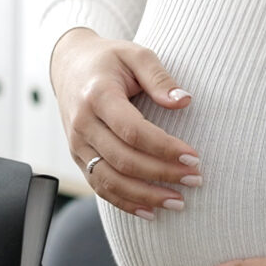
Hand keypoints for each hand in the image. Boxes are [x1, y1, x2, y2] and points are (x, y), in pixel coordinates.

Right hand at [47, 28, 199, 219]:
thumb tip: (184, 101)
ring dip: (145, 196)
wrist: (69, 66)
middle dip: (162, 174)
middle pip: (123, 160)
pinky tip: (150, 211)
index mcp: (97, 96)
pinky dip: (125, 203)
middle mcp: (83, 124)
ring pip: (110, 180)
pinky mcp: (78, 157)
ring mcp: (77, 144)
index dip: (164, 148)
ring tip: (178, 202)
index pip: (133, 131)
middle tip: (195, 180)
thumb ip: (160, 77)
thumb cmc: (109, 60)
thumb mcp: (136, 54)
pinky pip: (99, 187)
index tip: (194, 157)